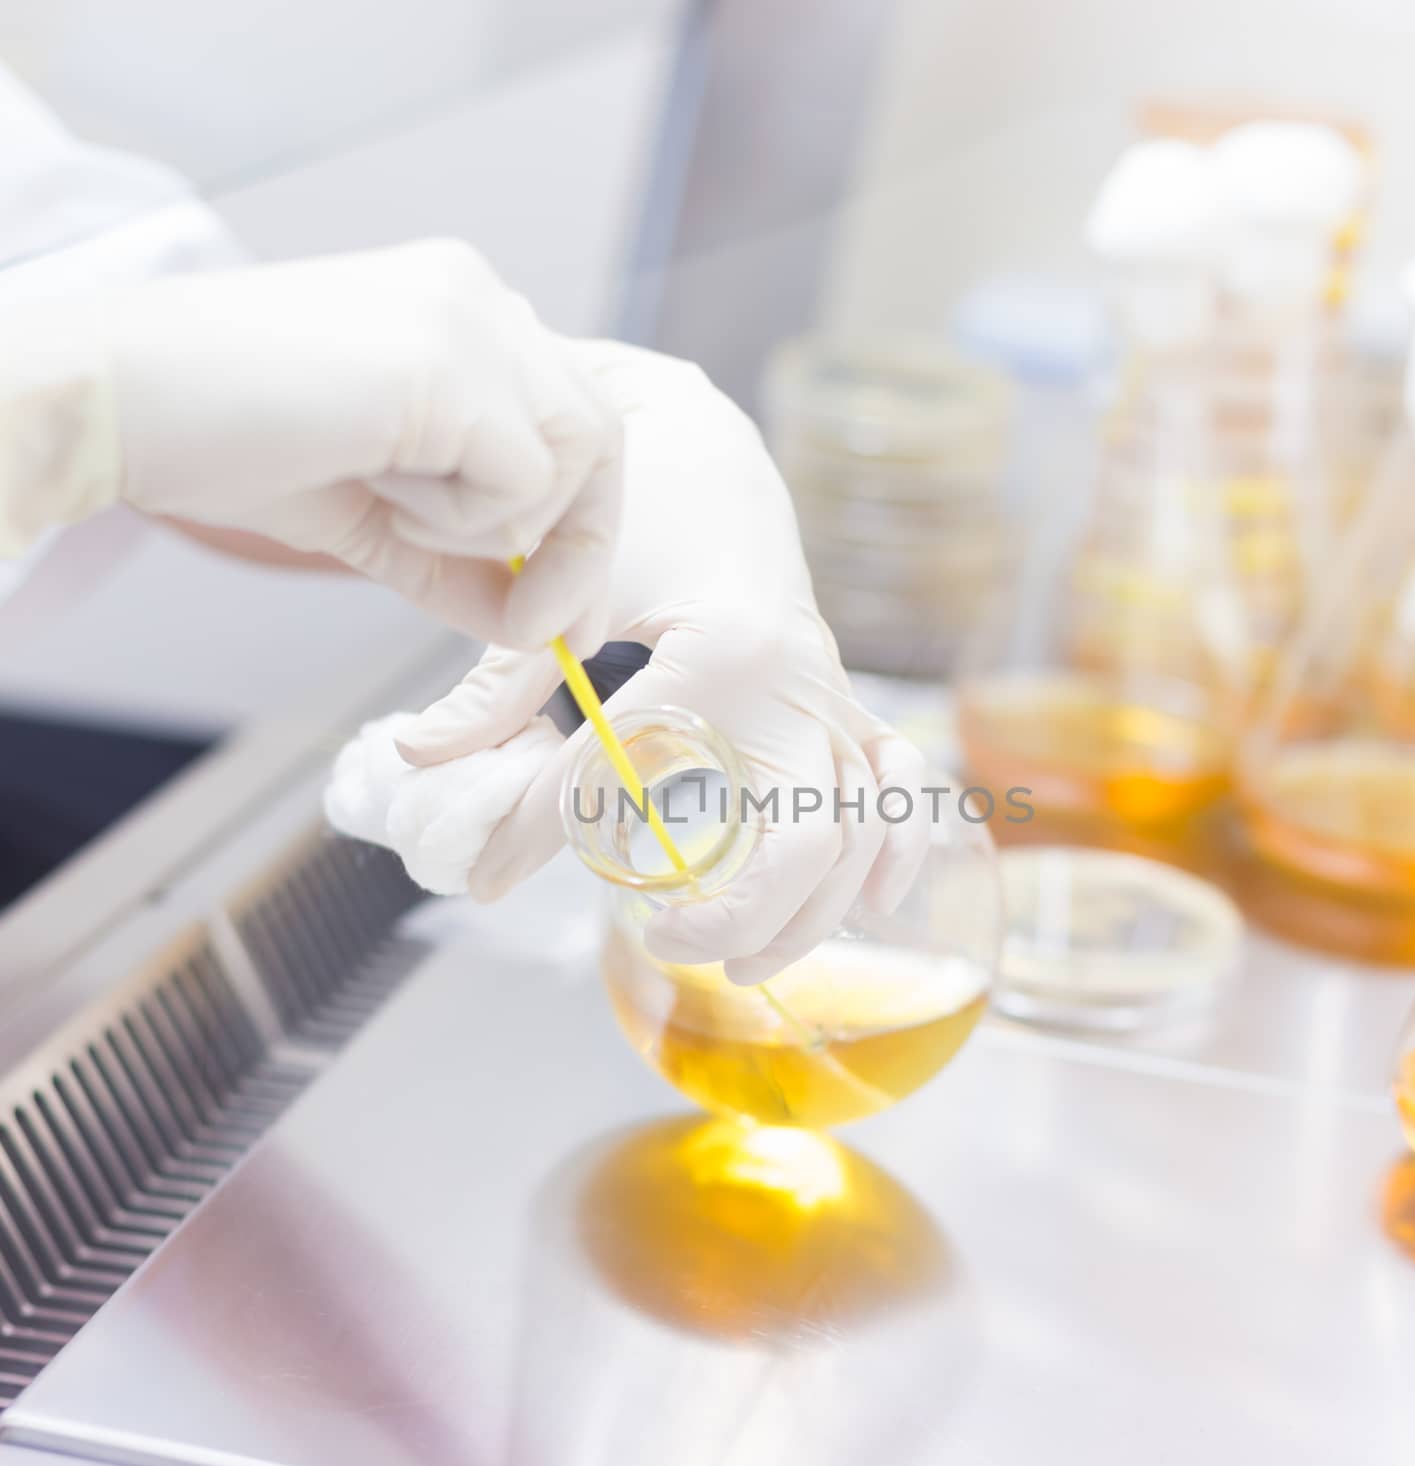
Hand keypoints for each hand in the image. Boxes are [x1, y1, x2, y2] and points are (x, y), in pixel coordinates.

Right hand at [15, 239, 621, 649]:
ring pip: (576, 458)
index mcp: (463, 313)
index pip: (572, 421)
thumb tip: (533, 627)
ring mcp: (471, 317)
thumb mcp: (376, 517)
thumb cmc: (227, 442)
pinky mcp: (451, 360)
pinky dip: (463, 521)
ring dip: (497, 529)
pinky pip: (523, 481)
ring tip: (395, 509)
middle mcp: (480, 297)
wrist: (118, 403)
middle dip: (579, 552)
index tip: (565, 620)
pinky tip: (378, 487)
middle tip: (533, 631)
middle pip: (600, 438)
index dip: (582, 526)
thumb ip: (461, 562)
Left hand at [340, 342, 931, 984]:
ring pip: (857, 831)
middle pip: (799, 836)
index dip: (541, 836)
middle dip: (738, 912)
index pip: (619, 774)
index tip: (484, 877)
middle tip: (667, 940)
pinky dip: (894, 849)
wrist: (716, 459)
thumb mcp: (566, 589)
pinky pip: (897, 787)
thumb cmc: (641, 512)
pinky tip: (868, 902)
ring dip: (812, 911)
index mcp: (718, 651)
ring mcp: (831, 697)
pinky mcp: (848, 704)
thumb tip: (422, 757)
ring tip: (744, 961)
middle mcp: (793, 682)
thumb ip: (500, 681)